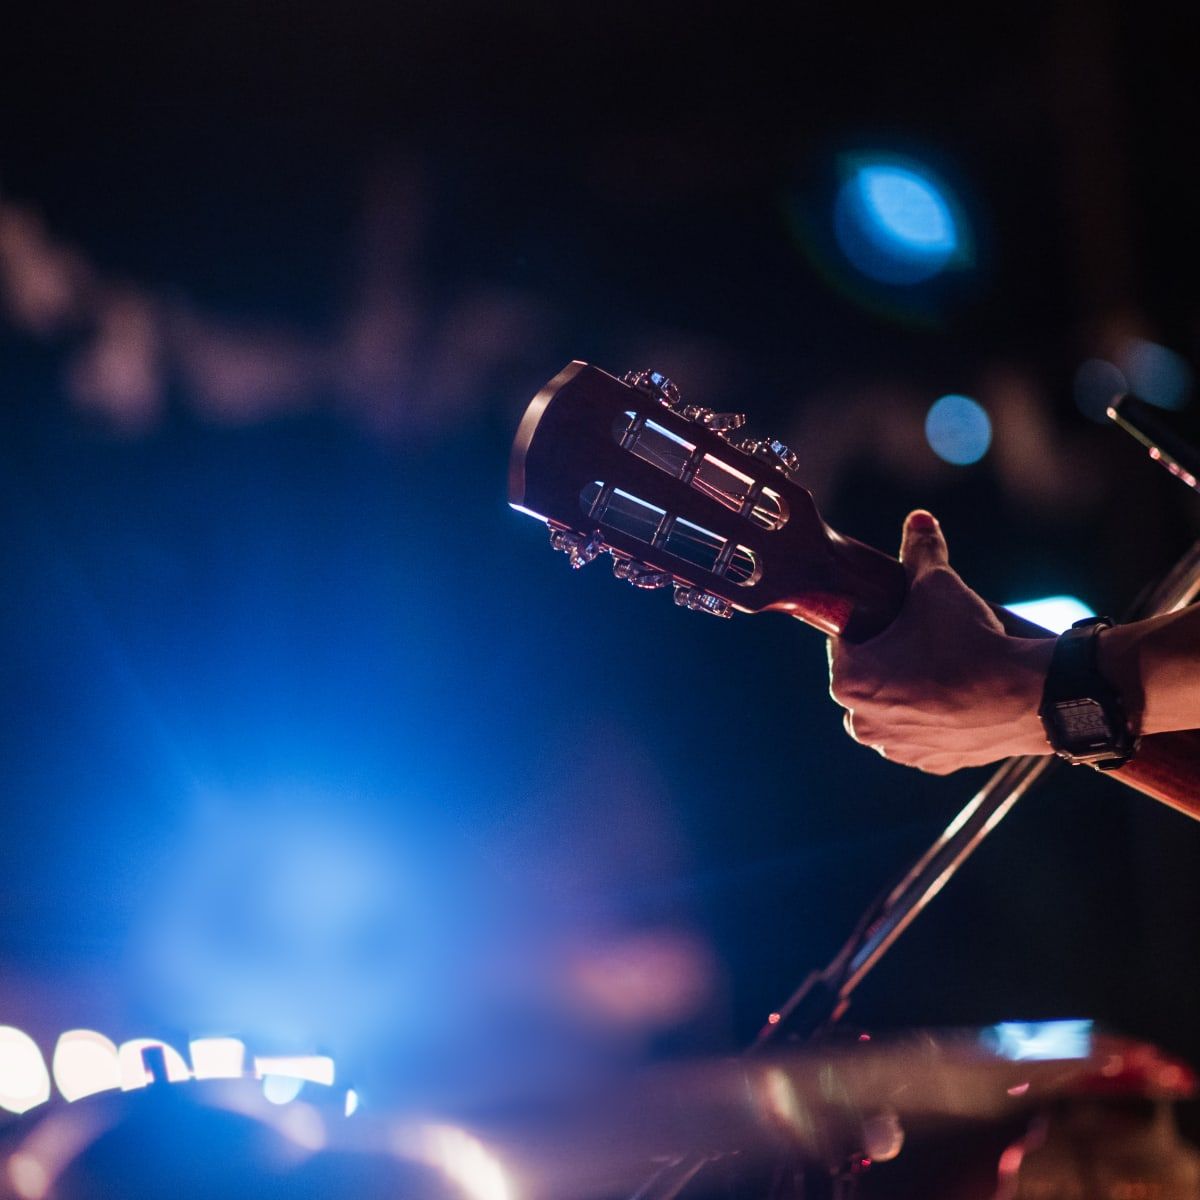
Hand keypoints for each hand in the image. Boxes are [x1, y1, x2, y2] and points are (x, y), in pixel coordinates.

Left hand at [827, 511, 1055, 773]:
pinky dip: (933, 719)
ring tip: (938, 667)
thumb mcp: (939, 586)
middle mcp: (863, 723)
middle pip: (865, 678)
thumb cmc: (972, 641)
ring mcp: (897, 748)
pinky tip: (952, 698)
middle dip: (887, 658)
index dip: (868, 622)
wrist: (1030, 696)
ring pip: (892, 711)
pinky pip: (922, 736)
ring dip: (907, 692)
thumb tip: (918, 519)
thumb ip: (922, 551)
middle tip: (919, 638)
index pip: (844, 642)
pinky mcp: (932, 763)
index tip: (891, 615)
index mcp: (849, 681)